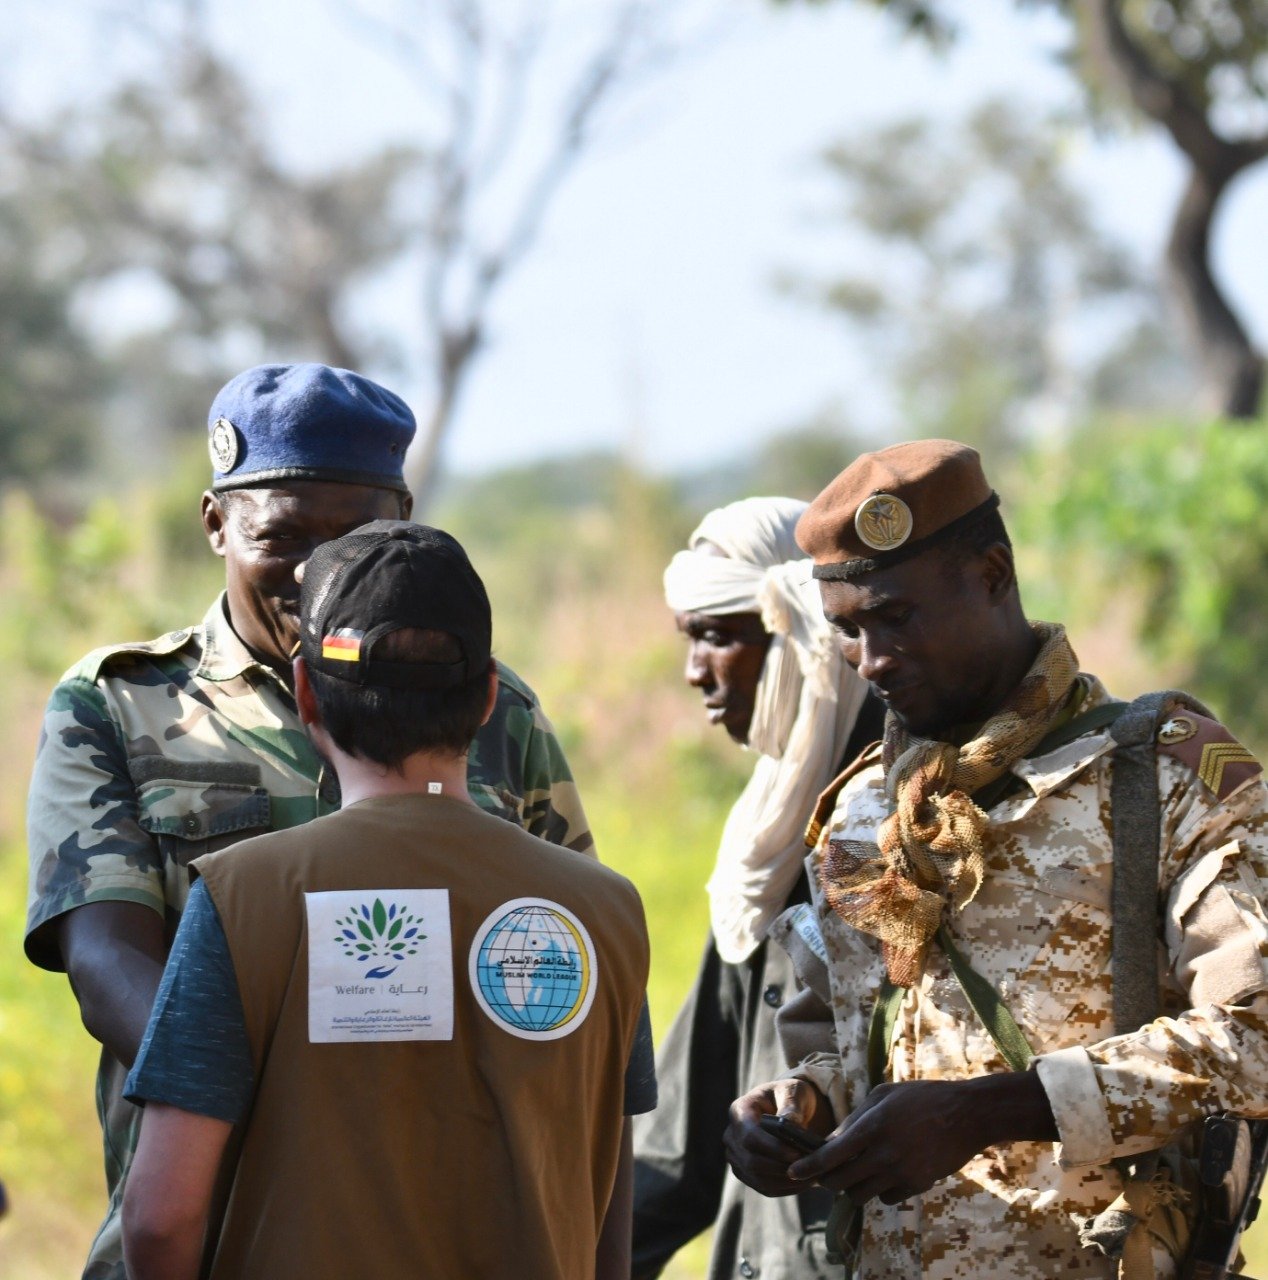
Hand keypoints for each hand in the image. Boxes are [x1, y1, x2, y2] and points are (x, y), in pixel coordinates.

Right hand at [723, 1078, 830, 1196]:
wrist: (787, 1108)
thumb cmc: (790, 1096)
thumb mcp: (793, 1092)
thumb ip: (791, 1106)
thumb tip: (788, 1124)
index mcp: (739, 1110)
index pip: (749, 1136)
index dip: (772, 1148)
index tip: (797, 1154)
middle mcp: (732, 1135)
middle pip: (751, 1161)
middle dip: (781, 1168)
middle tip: (809, 1168)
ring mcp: (736, 1156)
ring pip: (757, 1178)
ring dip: (786, 1181)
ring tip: (811, 1177)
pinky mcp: (746, 1172)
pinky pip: (764, 1187)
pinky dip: (785, 1189)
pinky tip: (805, 1182)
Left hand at [786, 1072, 1055, 1205]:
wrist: (966, 1115)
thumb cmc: (921, 1097)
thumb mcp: (883, 1094)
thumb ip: (856, 1118)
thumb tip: (833, 1140)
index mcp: (872, 1126)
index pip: (831, 1156)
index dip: (809, 1168)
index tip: (793, 1172)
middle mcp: (884, 1154)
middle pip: (841, 1182)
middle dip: (827, 1180)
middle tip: (824, 1172)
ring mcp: (902, 1173)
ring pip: (860, 1194)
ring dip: (852, 1186)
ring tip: (856, 1170)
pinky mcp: (917, 1186)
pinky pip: (886, 1198)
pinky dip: (878, 1191)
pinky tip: (883, 1174)